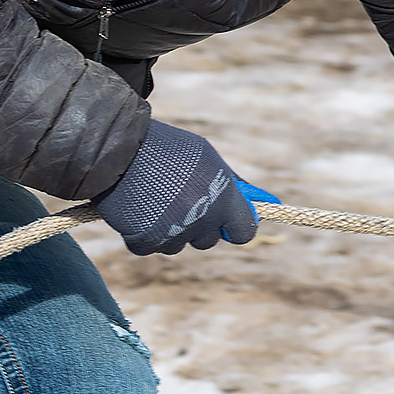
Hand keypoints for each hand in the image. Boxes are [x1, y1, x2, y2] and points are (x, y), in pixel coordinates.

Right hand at [93, 121, 276, 255]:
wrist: (122, 147)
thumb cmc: (170, 150)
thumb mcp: (209, 160)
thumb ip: (235, 186)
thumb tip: (270, 203)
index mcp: (223, 199)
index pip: (244, 232)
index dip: (234, 225)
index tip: (225, 219)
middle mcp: (202, 220)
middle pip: (207, 240)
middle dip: (198, 225)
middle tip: (180, 198)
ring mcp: (174, 234)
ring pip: (178, 244)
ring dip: (170, 229)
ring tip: (156, 198)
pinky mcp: (146, 242)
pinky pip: (151, 246)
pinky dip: (144, 233)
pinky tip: (139, 209)